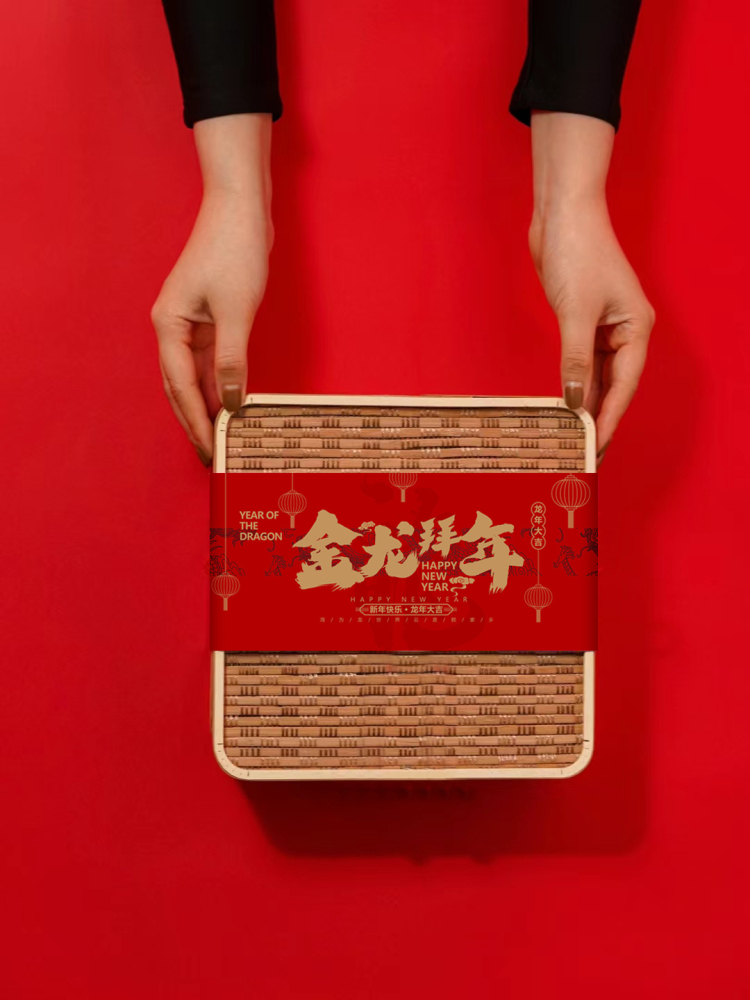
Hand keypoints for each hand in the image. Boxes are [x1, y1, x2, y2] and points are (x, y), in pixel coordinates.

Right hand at [151, 114, 272, 463]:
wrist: (241, 208)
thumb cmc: (235, 250)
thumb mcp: (237, 311)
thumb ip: (233, 361)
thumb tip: (233, 403)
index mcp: (169, 325)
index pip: (181, 385)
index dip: (196, 420)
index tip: (210, 450)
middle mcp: (172, 327)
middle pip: (180, 386)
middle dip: (195, 421)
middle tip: (211, 456)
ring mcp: (189, 323)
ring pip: (195, 376)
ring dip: (207, 406)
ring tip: (219, 438)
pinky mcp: (208, 318)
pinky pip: (209, 361)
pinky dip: (218, 384)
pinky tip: (230, 404)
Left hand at [529, 112, 653, 459]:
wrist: (562, 213)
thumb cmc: (578, 252)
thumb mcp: (576, 313)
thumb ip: (575, 361)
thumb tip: (572, 403)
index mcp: (636, 328)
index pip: (623, 385)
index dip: (609, 419)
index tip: (595, 448)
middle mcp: (624, 332)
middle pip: (613, 386)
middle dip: (599, 419)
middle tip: (584, 456)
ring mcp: (602, 328)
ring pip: (596, 377)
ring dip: (584, 406)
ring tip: (573, 440)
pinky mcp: (581, 323)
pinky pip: (580, 364)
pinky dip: (572, 384)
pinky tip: (564, 407)